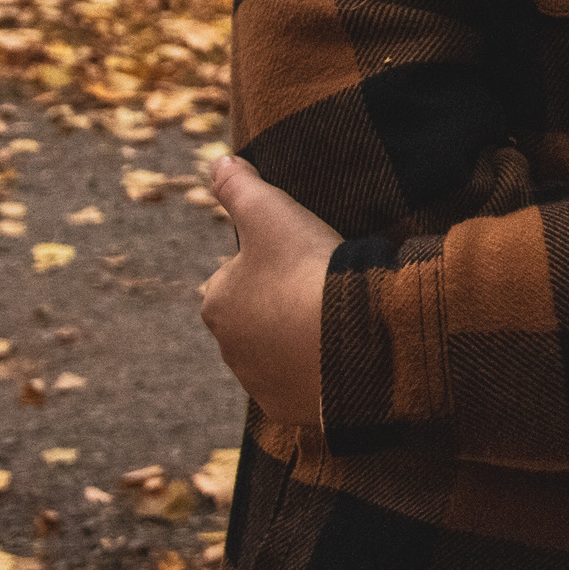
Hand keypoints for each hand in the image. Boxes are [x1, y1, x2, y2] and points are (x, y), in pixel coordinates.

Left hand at [198, 155, 338, 426]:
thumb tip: (217, 162)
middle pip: (256, 315)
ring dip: (298, 338)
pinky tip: (340, 352)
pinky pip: (300, 382)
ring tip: (336, 319)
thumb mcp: (272, 213)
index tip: (303, 258)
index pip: (236, 275)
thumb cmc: (308, 272)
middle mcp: (227, 347)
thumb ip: (240, 186)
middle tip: (323, 286)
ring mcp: (258, 382)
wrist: (351, 341)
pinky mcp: (288, 407)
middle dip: (281, 304)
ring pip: (276, 350)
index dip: (271, 262)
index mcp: (217, 301)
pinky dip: (315, 370)